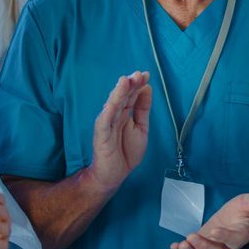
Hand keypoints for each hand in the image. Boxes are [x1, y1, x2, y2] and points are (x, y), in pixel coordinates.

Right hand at [88, 71, 150, 192]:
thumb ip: (143, 109)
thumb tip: (147, 88)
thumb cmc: (126, 151)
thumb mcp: (141, 128)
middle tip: (139, 74)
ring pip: (112, 106)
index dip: (138, 84)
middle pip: (122, 97)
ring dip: (118, 93)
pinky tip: (112, 103)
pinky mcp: (101, 136)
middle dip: (130, 84)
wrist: (114, 174)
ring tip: (125, 81)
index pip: (131, 95)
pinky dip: (108, 112)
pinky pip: (103, 122)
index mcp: (125, 113)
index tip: (146, 74)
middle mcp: (115, 115)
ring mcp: (107, 124)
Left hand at [170, 192, 248, 248]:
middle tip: (191, 238)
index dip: (224, 236)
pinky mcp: (204, 248)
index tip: (214, 231)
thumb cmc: (244, 212)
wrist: (238, 220)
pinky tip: (175, 247)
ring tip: (180, 245)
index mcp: (240, 235)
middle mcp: (227, 246)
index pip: (233, 239)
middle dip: (203, 246)